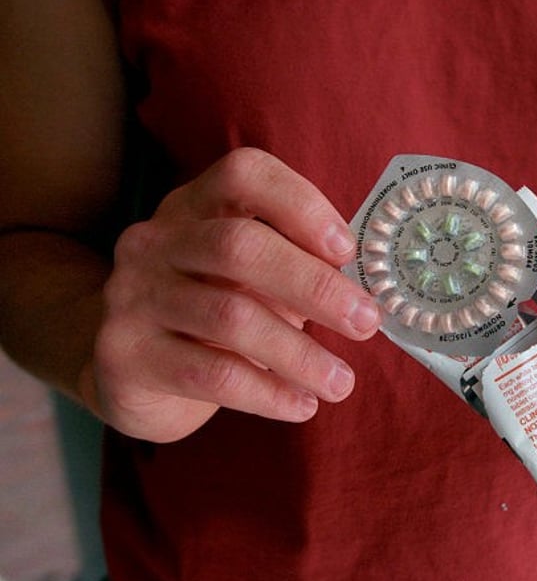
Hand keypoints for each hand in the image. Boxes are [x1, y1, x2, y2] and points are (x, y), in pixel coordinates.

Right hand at [85, 148, 379, 441]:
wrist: (128, 370)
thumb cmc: (210, 312)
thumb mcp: (248, 280)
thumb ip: (294, 272)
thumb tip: (361, 296)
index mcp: (194, 208)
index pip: (244, 174)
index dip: (301, 204)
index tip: (347, 249)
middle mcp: (156, 241)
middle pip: (240, 246)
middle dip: (315, 286)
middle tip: (366, 323)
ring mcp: (133, 296)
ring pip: (230, 318)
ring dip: (300, 354)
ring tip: (342, 382)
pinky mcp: (126, 355)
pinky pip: (211, 374)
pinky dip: (268, 393)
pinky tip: (302, 405)